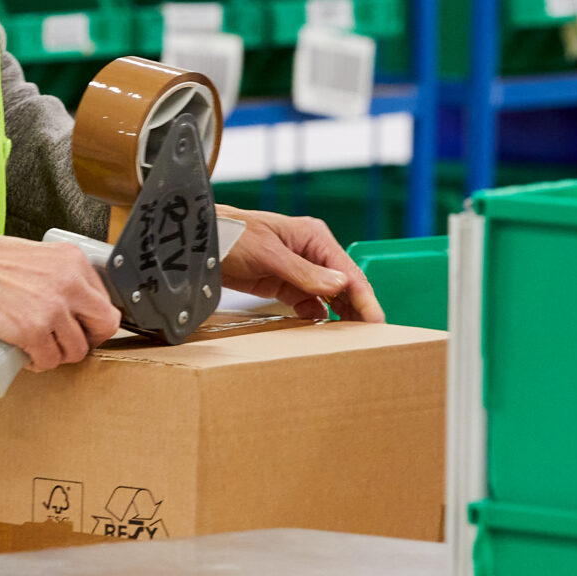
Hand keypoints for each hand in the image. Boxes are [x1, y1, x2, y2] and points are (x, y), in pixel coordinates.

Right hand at [0, 232, 122, 370]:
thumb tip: (76, 305)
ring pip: (76, 350)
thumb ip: (61, 275)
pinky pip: (49, 361)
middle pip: (104, 326)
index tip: (81, 327)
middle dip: (88, 340)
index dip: (93, 320)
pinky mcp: (32, 331)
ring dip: (60, 355)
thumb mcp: (39, 256)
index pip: (105, 301)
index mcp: (73, 261)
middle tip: (68, 342)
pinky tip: (28, 356)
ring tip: (42, 349)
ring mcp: (52, 309)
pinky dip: (39, 364)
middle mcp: (69, 283)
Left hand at [216, 206, 384, 323]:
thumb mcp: (268, 254)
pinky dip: (317, 318)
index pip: (348, 271)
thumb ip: (303, 272)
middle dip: (358, 309)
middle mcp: (311, 253)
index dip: (364, 297)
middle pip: (344, 285)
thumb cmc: (232, 236)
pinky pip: (308, 305)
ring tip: (354, 340)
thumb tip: (341, 284)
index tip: (376, 321)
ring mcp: (298, 270)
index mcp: (314, 237)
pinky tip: (324, 333)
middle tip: (372, 338)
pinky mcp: (283, 285)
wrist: (200, 242)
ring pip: (329, 297)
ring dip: (341, 316)